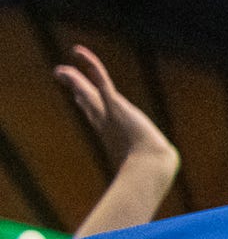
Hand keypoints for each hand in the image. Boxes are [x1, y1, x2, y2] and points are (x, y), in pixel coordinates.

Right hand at [53, 47, 175, 171]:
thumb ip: (144, 174)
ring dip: (74, 79)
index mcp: (110, 133)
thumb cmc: (150, 170)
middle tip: (62, 75)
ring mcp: (108, 111)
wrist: (151, 165)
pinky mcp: (115, 103)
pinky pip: (100, 80)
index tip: (79, 97)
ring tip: (61, 70)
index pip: (95, 114)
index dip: (86, 104)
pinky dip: (90, 65)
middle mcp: (105, 121)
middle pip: (86, 100)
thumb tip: (154, 185)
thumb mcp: (144, 167)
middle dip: (75, 88)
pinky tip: (80, 53)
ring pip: (86, 91)